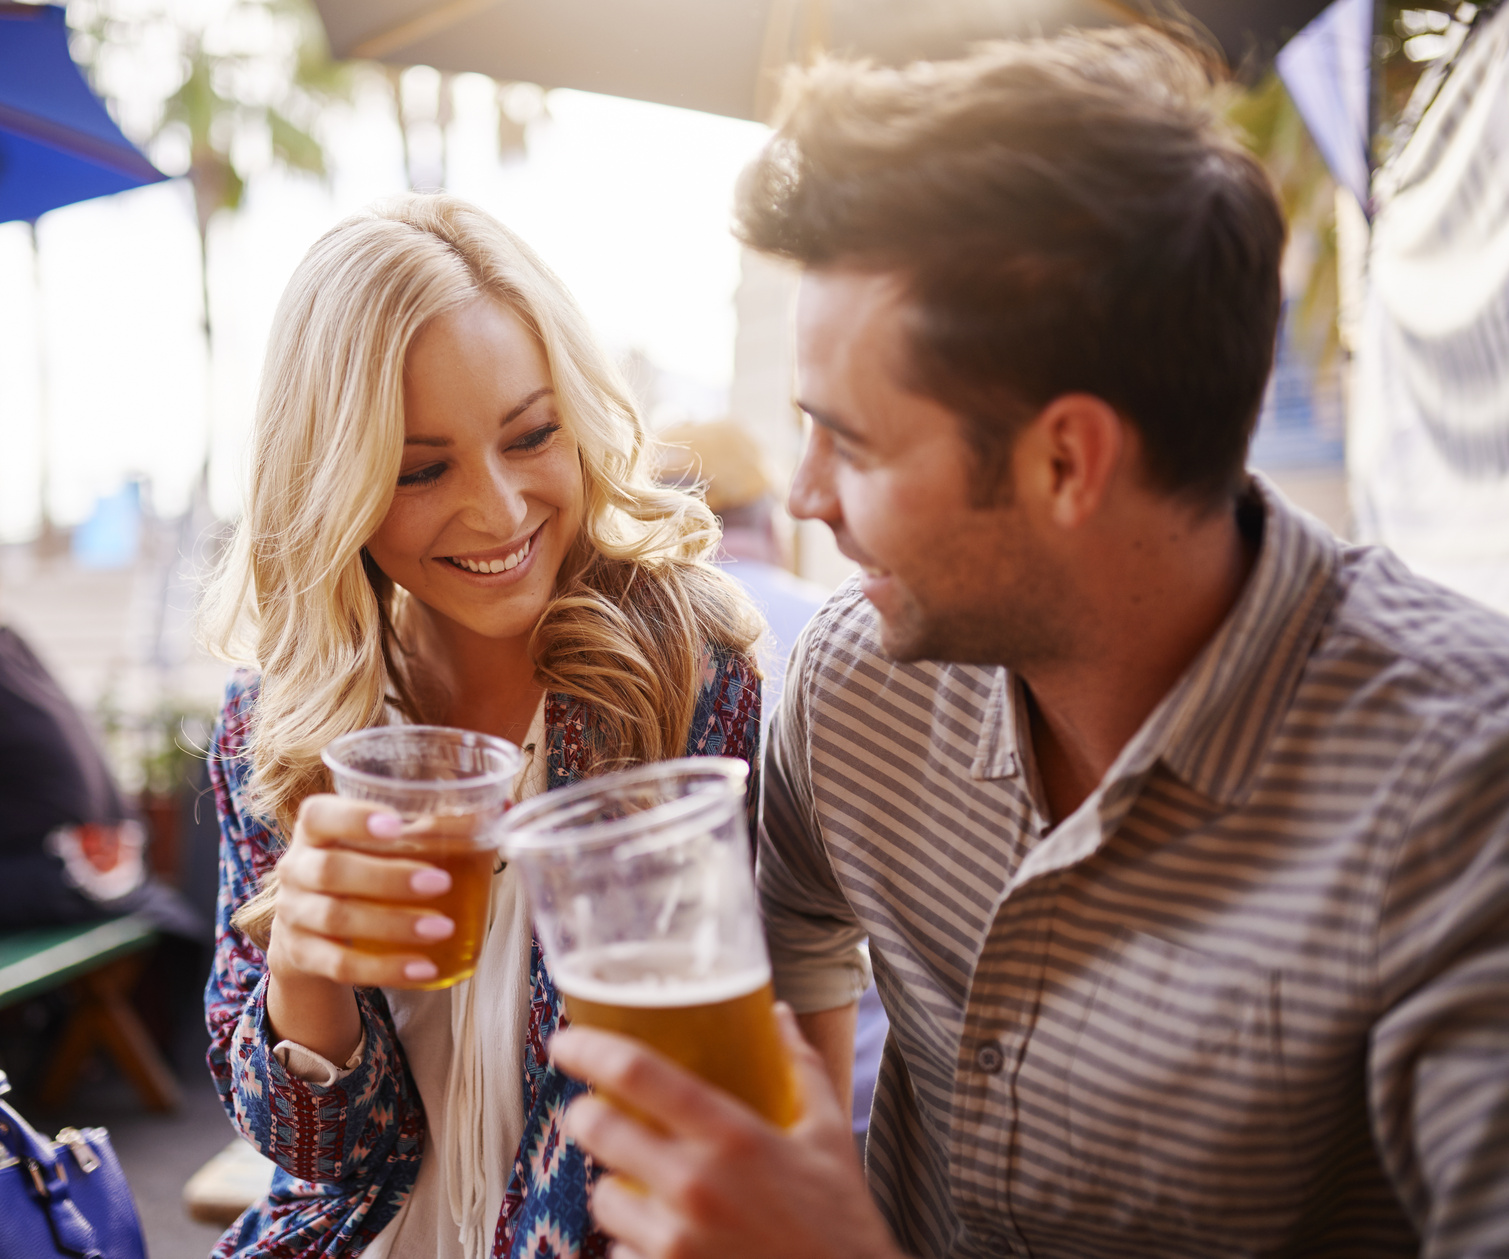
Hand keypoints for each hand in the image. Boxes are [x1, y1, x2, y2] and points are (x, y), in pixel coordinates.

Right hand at [266, 794, 456, 989]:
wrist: (310, 931)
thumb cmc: (361, 871)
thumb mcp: (381, 847)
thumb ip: (432, 828)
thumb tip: (503, 807)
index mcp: (316, 830)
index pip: (319, 815)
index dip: (354, 818)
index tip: (397, 824)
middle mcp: (297, 869)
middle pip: (331, 870)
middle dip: (389, 877)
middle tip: (441, 884)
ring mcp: (294, 915)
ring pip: (338, 919)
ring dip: (394, 924)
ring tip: (443, 928)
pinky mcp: (303, 957)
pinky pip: (341, 966)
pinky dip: (385, 970)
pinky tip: (423, 968)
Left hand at [552, 1003, 904, 1258]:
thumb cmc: (841, 1220)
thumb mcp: (830, 1135)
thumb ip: (802, 1068)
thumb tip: (779, 1016)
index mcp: (734, 1135)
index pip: (639, 1074)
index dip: (590, 1049)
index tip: (565, 1041)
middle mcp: (696, 1185)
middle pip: (600, 1130)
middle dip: (585, 1116)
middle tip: (591, 1111)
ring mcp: (676, 1242)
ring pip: (603, 1197)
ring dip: (613, 1186)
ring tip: (640, 1185)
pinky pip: (621, 1254)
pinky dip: (635, 1244)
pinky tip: (665, 1239)